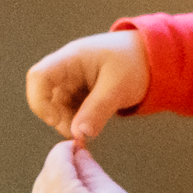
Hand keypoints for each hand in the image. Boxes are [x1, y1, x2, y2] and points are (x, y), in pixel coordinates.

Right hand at [26, 31, 149, 142]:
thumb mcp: (118, 87)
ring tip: (89, 130)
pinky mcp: (80, 91)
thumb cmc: (135, 62)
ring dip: (68, 122)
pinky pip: (69, 109)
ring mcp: (72, 80)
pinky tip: (92, 125)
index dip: (39, 101)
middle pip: (45, 96)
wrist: (153, 57)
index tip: (55, 121)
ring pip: (57, 106)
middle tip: (78, 134)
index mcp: (71, 58)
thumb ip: (97, 110)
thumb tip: (78, 134)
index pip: (39, 76)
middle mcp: (66, 69)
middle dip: (57, 118)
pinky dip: (77, 120)